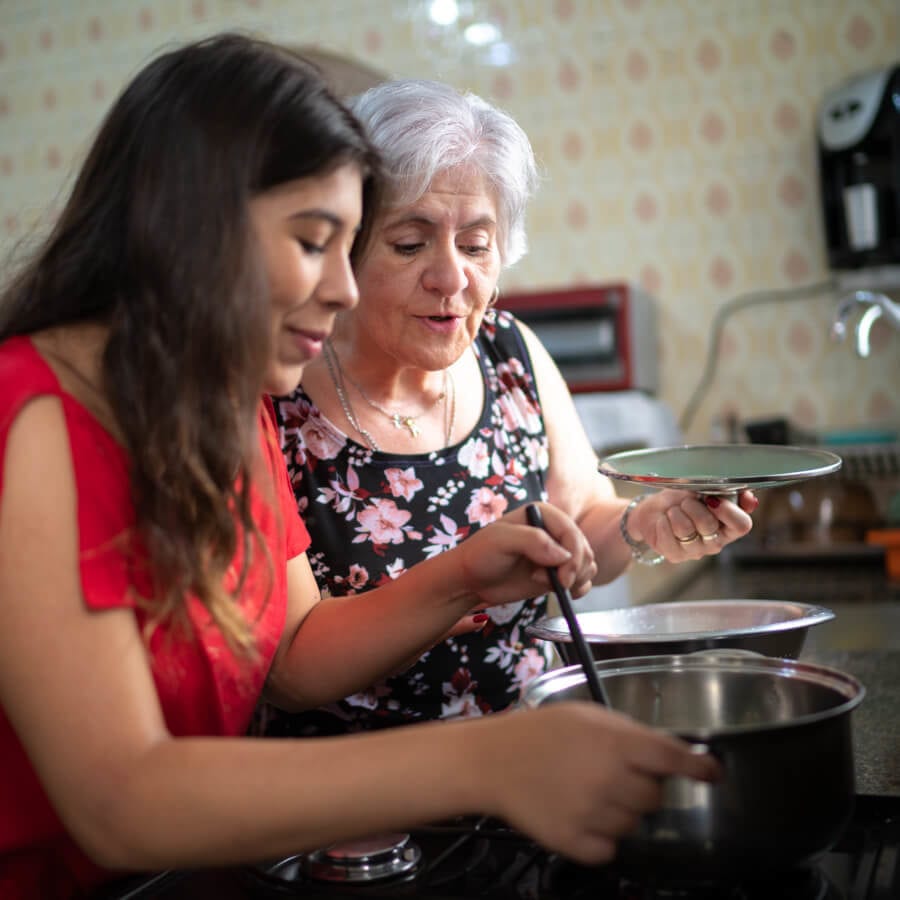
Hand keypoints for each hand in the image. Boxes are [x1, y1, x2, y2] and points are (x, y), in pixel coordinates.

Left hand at [456, 501, 595, 607]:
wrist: (470, 579)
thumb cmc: (480, 555)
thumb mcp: (501, 541)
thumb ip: (532, 541)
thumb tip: (563, 555)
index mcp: (543, 514)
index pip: (572, 532)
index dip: (573, 555)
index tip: (563, 577)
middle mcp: (553, 531)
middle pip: (584, 549)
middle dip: (574, 570)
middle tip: (555, 583)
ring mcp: (556, 553)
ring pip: (587, 565)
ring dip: (575, 579)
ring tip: (545, 583)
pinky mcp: (557, 573)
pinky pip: (582, 579)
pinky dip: (578, 588)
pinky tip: (561, 592)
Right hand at [477, 702, 721, 864]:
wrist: (493, 760)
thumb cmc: (542, 731)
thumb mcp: (588, 716)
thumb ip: (628, 734)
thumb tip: (666, 753)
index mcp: (616, 743)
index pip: (672, 758)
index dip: (699, 767)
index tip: (712, 773)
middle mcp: (610, 780)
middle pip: (655, 798)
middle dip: (643, 787)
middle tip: (615, 775)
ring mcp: (593, 815)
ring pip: (633, 824)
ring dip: (620, 811)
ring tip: (590, 792)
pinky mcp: (576, 843)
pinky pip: (609, 849)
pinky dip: (601, 837)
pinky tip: (581, 814)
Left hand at [629, 489, 757, 560]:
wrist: (655, 510)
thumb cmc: (682, 499)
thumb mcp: (705, 489)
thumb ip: (730, 492)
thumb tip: (750, 499)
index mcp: (729, 527)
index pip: (742, 525)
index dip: (727, 510)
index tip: (711, 498)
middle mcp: (715, 542)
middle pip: (708, 524)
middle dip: (692, 506)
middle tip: (686, 501)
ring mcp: (695, 551)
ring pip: (685, 529)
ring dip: (676, 513)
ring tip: (674, 511)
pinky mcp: (675, 556)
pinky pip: (669, 537)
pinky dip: (663, 522)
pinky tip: (664, 520)